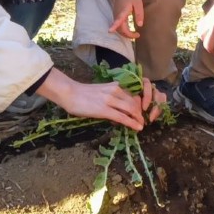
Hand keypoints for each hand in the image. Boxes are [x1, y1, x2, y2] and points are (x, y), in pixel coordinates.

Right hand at [38, 69, 165, 130]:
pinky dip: (132, 123)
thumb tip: (120, 108)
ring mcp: (110, 100)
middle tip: (143, 120)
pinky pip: (122, 117)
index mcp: (115, 85)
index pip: (134, 94)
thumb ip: (112, 96)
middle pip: (135, 102)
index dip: (140, 104)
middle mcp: (115, 90)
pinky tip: (137, 127)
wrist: (70, 93)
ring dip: (138, 118)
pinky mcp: (105, 110)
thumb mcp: (102, 91)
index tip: (142, 111)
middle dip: (141, 112)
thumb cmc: (83, 93)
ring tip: (141, 125)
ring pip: (131, 109)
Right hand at [108, 0, 143, 39]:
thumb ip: (139, 14)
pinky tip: (129, 30)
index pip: (117, 19)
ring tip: (134, 34)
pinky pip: (118, 25)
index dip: (114, 26)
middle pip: (119, 28)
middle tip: (137, 35)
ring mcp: (115, 14)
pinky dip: (123, 30)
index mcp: (123, 11)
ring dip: (125, 33)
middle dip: (127, 35)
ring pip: (118, 27)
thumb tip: (140, 25)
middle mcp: (117, 14)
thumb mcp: (138, 4)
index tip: (110, 31)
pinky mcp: (116, 15)